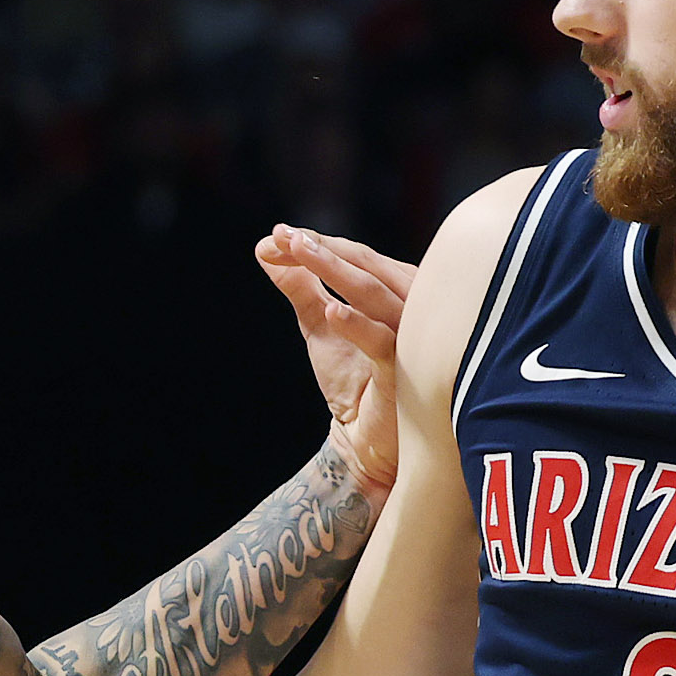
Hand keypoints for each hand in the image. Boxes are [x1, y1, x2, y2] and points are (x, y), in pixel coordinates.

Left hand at [257, 225, 411, 495]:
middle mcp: (407, 307)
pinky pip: (384, 342)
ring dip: (335, 272)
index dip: (317, 244)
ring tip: (300, 253)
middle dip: (323, 250)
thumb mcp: (319, 325)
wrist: (364, 441)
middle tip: (285, 236)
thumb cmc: (352, 381)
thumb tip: (265, 248)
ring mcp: (410, 338)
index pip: (356, 258)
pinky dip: (357, 325)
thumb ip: (299, 287)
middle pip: (366, 267)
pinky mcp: (407, 372)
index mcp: (392, 292)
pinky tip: (331, 311)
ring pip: (375, 294)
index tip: (277, 235)